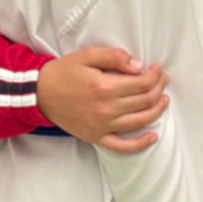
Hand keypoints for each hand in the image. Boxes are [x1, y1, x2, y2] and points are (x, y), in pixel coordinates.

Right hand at [36, 48, 168, 153]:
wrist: (39, 93)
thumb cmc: (65, 72)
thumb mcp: (88, 55)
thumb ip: (115, 57)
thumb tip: (140, 66)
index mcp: (104, 87)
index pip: (142, 83)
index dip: (155, 75)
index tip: (158, 69)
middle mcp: (105, 109)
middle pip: (145, 101)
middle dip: (159, 88)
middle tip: (163, 80)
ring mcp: (101, 126)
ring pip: (140, 121)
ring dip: (157, 110)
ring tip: (163, 99)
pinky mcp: (95, 137)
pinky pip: (122, 146)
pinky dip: (140, 144)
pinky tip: (153, 137)